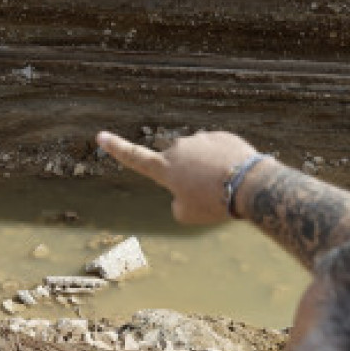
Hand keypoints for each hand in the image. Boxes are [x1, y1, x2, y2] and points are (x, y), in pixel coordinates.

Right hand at [96, 129, 257, 223]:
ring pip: (201, 157)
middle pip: (179, 164)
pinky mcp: (222, 136)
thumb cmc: (214, 203)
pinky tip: (237, 174)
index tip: (101, 135)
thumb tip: (185, 188)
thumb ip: (178, 202)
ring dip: (209, 169)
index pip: (134, 157)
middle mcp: (179, 149)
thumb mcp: (188, 215)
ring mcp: (201, 139)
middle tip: (208, 193)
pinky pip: (219, 151)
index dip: (116, 148)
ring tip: (226, 185)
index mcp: (165, 168)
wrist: (249, 184)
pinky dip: (224, 162)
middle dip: (189, 176)